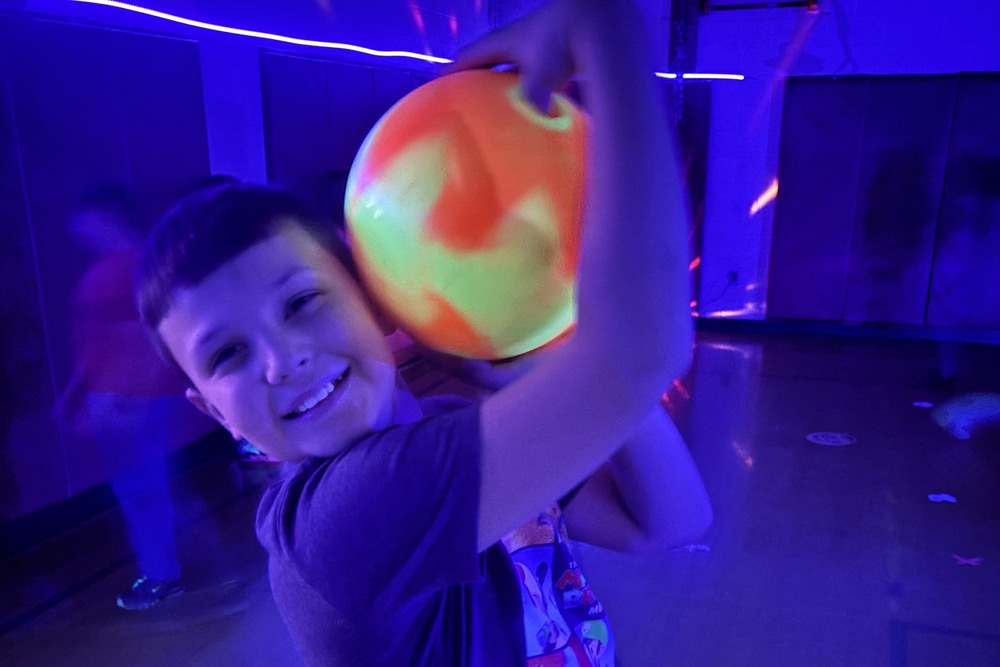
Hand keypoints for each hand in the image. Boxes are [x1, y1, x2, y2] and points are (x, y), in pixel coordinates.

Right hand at [444, 0, 585, 113]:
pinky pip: (535, 79)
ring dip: (502, 88)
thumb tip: (527, 125)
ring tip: (492, 111)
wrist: (595, 20)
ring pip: (512, 72)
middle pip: (487, 64)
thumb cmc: (563, 39)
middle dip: (475, 82)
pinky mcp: (556, 58)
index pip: (468, 57)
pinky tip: (530, 110)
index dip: (451, 71)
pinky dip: (530, 93)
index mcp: (503, 42)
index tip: (437, 87)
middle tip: (462, 103)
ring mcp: (537, 50)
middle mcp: (516, 44)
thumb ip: (532, 97)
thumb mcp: (543, 71)